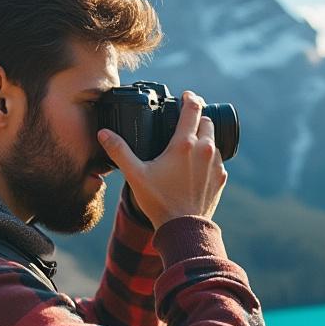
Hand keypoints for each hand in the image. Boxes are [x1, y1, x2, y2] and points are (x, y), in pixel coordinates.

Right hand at [97, 91, 227, 226]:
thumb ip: (119, 151)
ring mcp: (216, 164)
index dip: (190, 98)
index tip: (186, 96)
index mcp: (184, 144)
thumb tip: (103, 133)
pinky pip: (217, 160)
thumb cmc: (159, 201)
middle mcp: (205, 150)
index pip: (193, 109)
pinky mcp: (220, 178)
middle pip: (206, 122)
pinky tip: (196, 165)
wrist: (184, 229)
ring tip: (190, 143)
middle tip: (186, 119)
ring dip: (204, 138)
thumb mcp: (135, 175)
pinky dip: (208, 158)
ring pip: (214, 141)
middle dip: (197, 117)